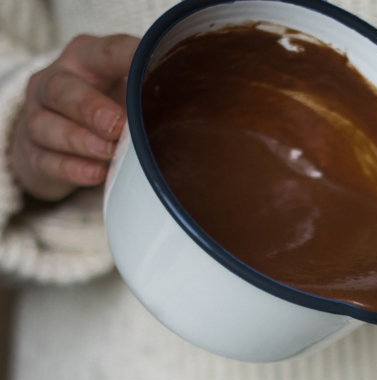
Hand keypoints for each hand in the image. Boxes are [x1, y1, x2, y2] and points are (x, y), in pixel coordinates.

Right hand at [9, 34, 137, 200]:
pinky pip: (48, 161)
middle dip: (90, 107)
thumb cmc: (102, 109)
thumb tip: (186, 109)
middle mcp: (54, 82)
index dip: (128, 58)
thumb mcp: (123, 93)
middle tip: (117, 125)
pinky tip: (95, 174)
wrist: (54, 140)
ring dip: (79, 140)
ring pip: (46, 125)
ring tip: (107, 153)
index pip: (105, 52)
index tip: (152, 71)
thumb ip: (145, 96)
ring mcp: (38, 118)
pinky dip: (72, 169)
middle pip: (61, 88)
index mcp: (84, 59)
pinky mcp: (34, 154)